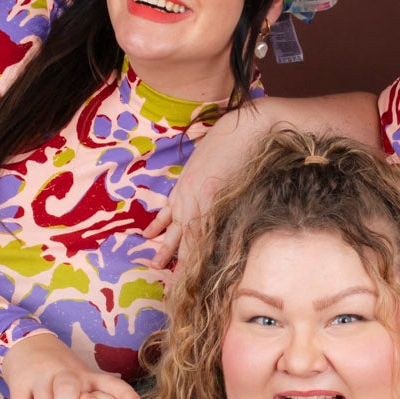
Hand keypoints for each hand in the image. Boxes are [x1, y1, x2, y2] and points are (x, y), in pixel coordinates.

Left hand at [144, 106, 263, 268]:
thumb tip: (207, 166)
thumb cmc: (233, 135)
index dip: (160, 228)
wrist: (249, 126)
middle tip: (153, 268)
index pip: (168, 212)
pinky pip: (202, 230)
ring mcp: (199, 198)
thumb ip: (204, 166)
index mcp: (185, 183)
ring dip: (177, 256)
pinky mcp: (213, 200)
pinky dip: (197, 248)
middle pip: (173, 229)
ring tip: (166, 272)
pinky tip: (192, 263)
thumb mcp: (209, 153)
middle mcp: (187, 193)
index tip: (150, 240)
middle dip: (165, 251)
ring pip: (184, 235)